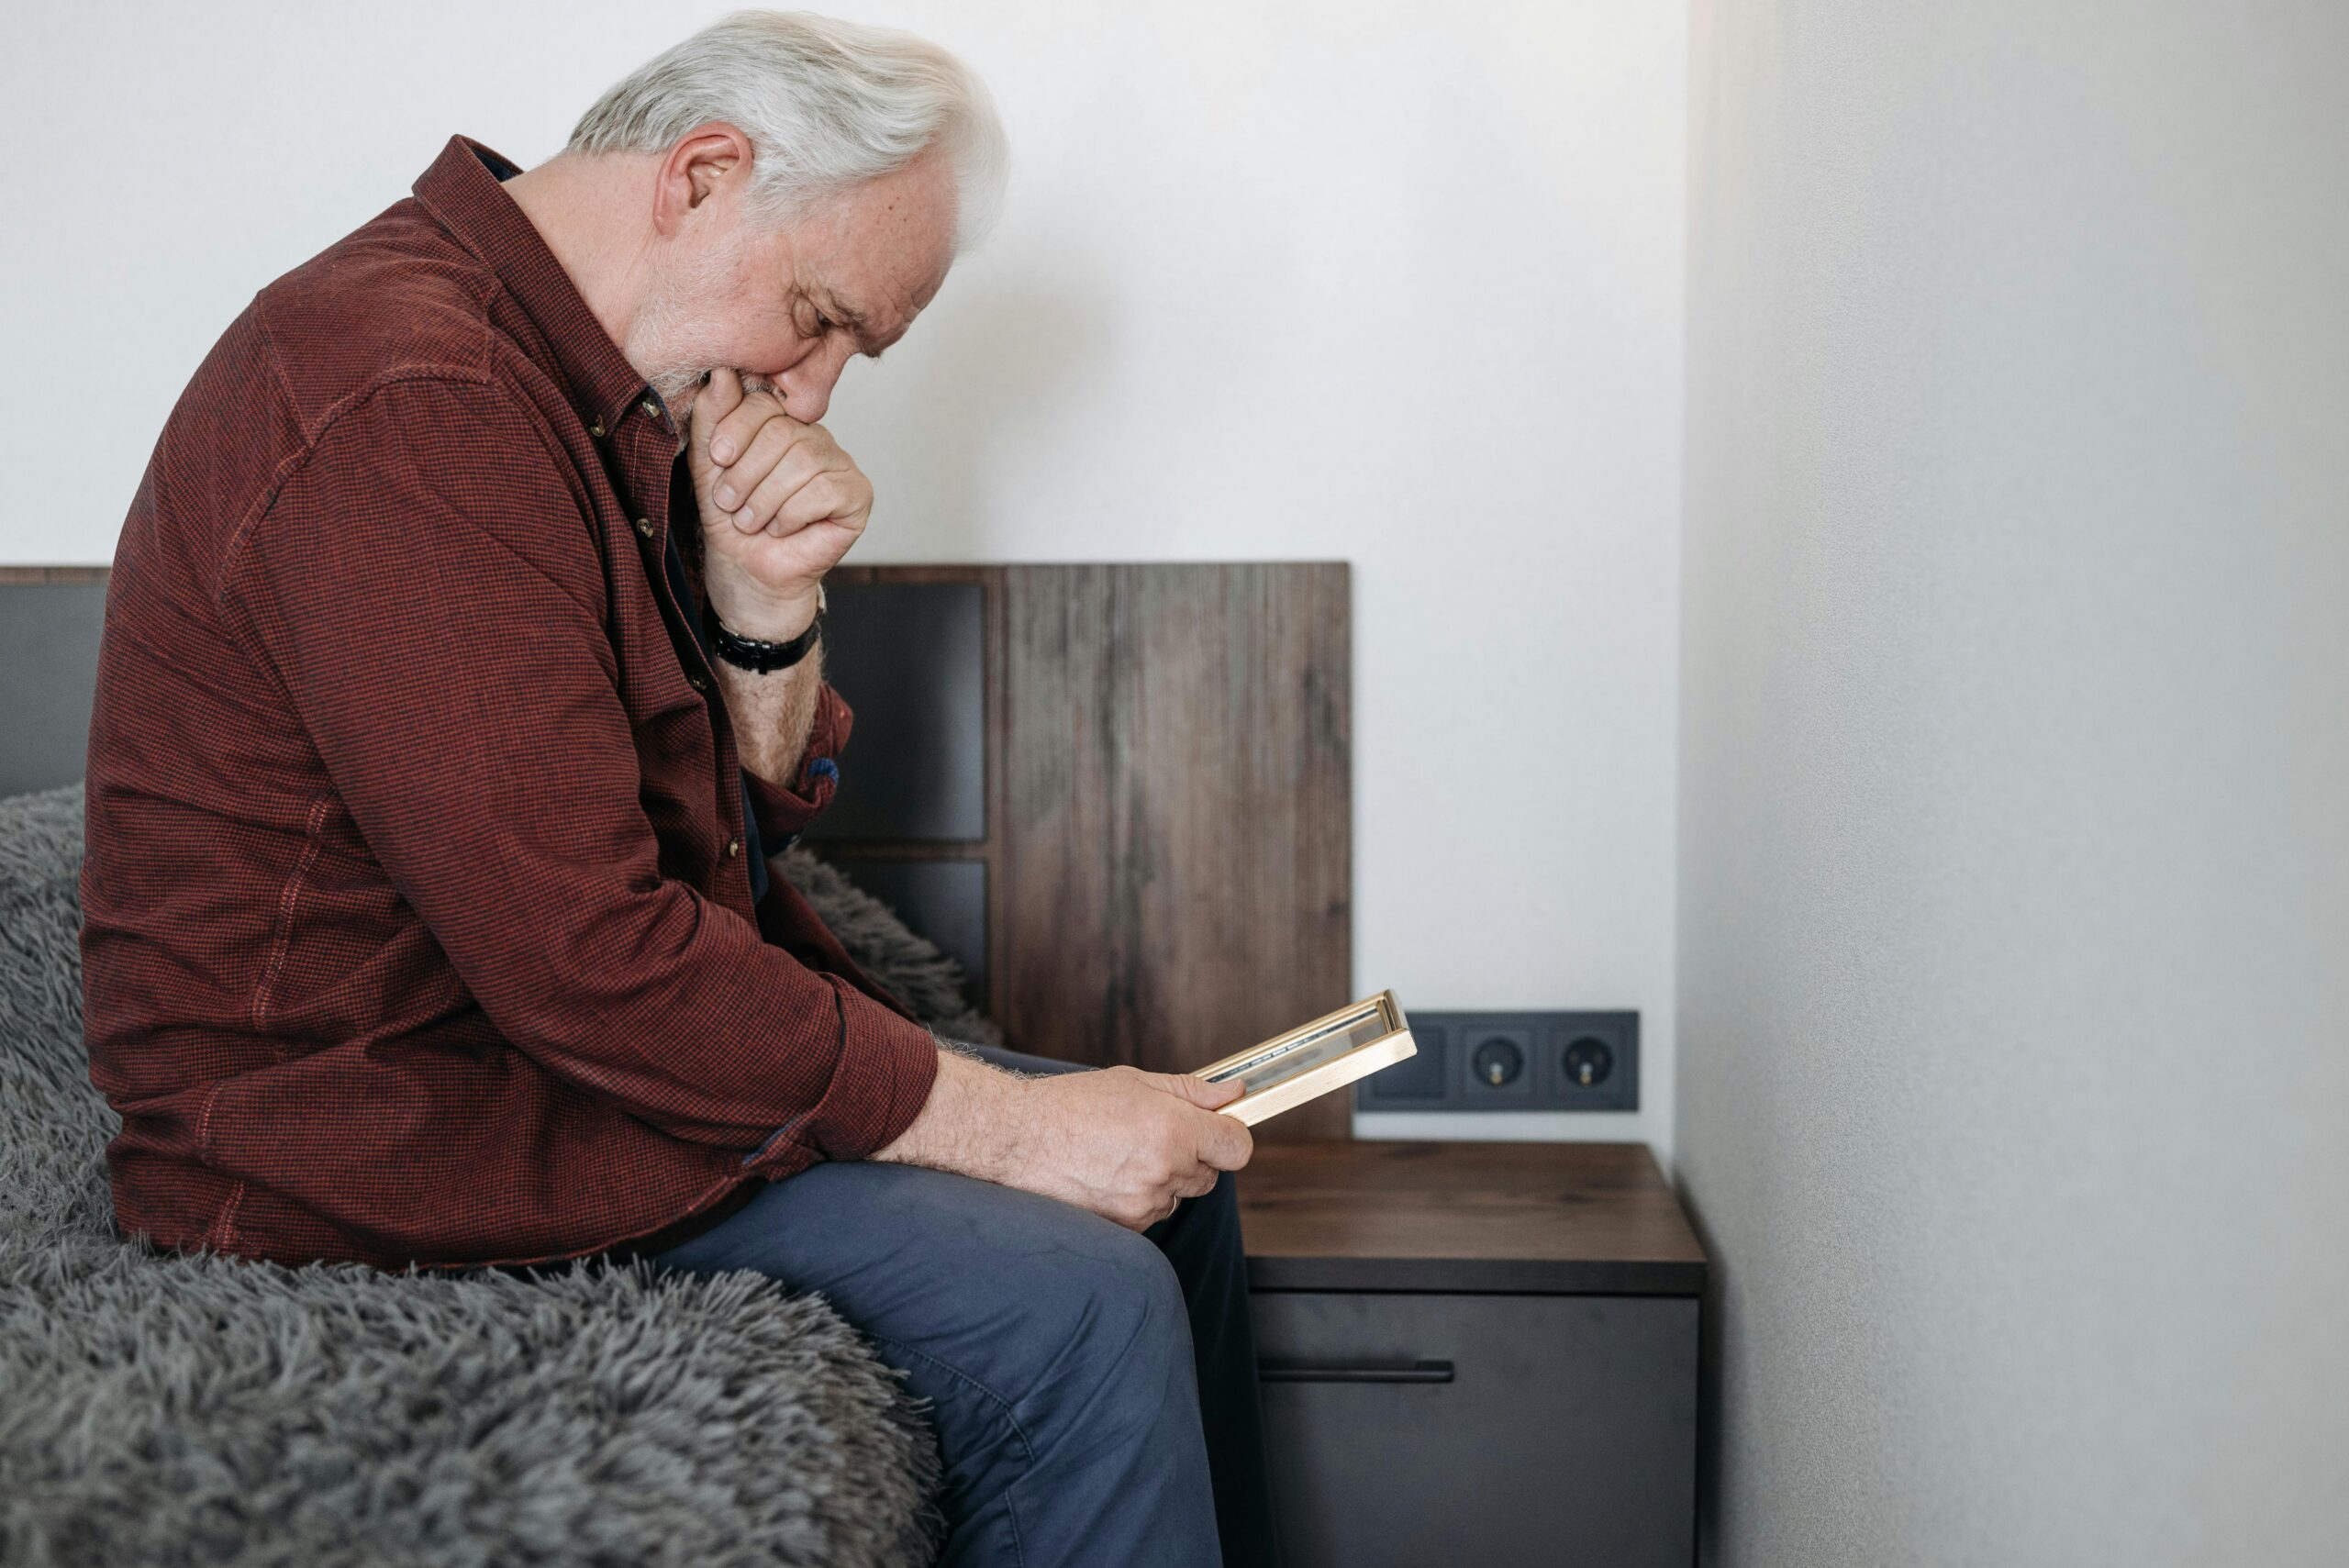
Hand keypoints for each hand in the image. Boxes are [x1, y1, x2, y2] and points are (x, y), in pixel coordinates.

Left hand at [686, 367, 871, 639]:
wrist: (748, 572)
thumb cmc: (732, 520)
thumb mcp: (710, 466)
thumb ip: (712, 418)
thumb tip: (720, 372)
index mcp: (781, 423)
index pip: (765, 403)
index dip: (737, 429)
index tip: (719, 459)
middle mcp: (815, 437)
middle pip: (783, 432)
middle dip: (748, 472)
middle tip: (731, 502)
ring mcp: (841, 464)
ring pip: (803, 461)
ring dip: (766, 498)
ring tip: (752, 521)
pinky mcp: (858, 495)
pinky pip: (825, 490)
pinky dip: (793, 514)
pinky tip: (783, 528)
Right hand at [875, 1053, 1254, 1229]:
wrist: (1017, 1139)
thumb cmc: (1072, 1105)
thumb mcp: (1136, 1083)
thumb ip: (1192, 1091)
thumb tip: (1234, 1093)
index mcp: (1174, 1129)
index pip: (1238, 1147)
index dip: (1230, 1136)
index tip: (1218, 1131)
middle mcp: (1165, 1170)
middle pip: (1211, 1174)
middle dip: (1193, 1155)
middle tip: (1154, 1135)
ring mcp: (1146, 1204)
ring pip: (1179, 1195)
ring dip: (1164, 1178)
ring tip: (1121, 1153)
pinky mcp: (1126, 1227)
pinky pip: (1153, 1213)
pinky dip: (1140, 1198)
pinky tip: (1109, 1175)